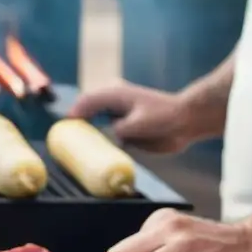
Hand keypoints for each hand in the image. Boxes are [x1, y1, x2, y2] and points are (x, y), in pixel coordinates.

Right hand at [69, 81, 196, 153]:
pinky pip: (107, 139)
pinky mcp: (126, 132)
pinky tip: (92, 156)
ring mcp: (120, 119)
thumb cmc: (166, 116)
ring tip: (73, 148)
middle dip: (76, 123)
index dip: (74, 112)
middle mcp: (114, 106)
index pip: (87, 101)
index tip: (65, 125)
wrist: (187, 121)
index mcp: (116, 95)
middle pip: (87, 111)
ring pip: (96, 126)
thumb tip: (110, 138)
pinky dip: (99, 145)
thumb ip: (122, 129)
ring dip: (86, 135)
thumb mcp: (141, 123)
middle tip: (64, 138)